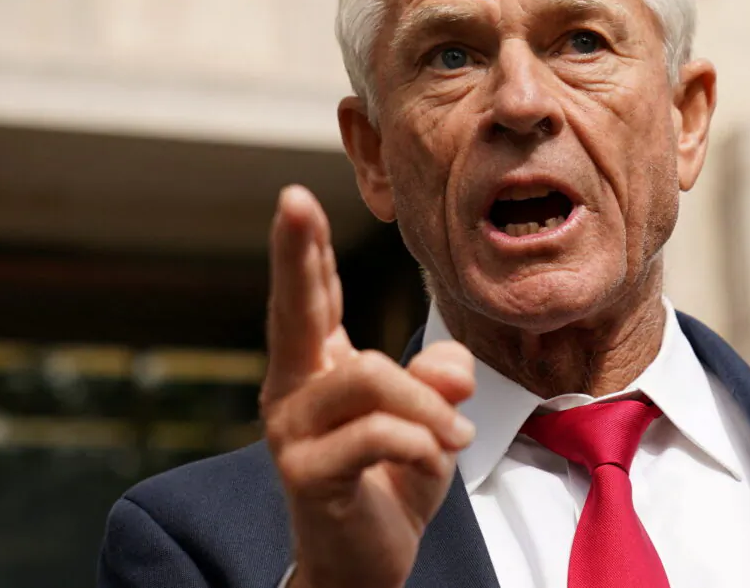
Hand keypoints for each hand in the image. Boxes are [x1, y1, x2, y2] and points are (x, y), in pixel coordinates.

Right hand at [260, 186, 475, 587]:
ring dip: (430, 407)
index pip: (312, 299)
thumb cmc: (395, 478)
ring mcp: (292, 433)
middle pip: (295, 311)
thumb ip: (441, 377)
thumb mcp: (432, 418)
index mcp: (319, 368)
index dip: (305, 250)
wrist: (368, 562)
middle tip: (293, 199)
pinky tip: (432, 460)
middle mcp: (293, 392)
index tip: (296, 198)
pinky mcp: (307, 474)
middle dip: (296, 253)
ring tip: (457, 436)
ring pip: (371, 378)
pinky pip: (377, 435)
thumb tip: (450, 372)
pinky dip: (421, 444)